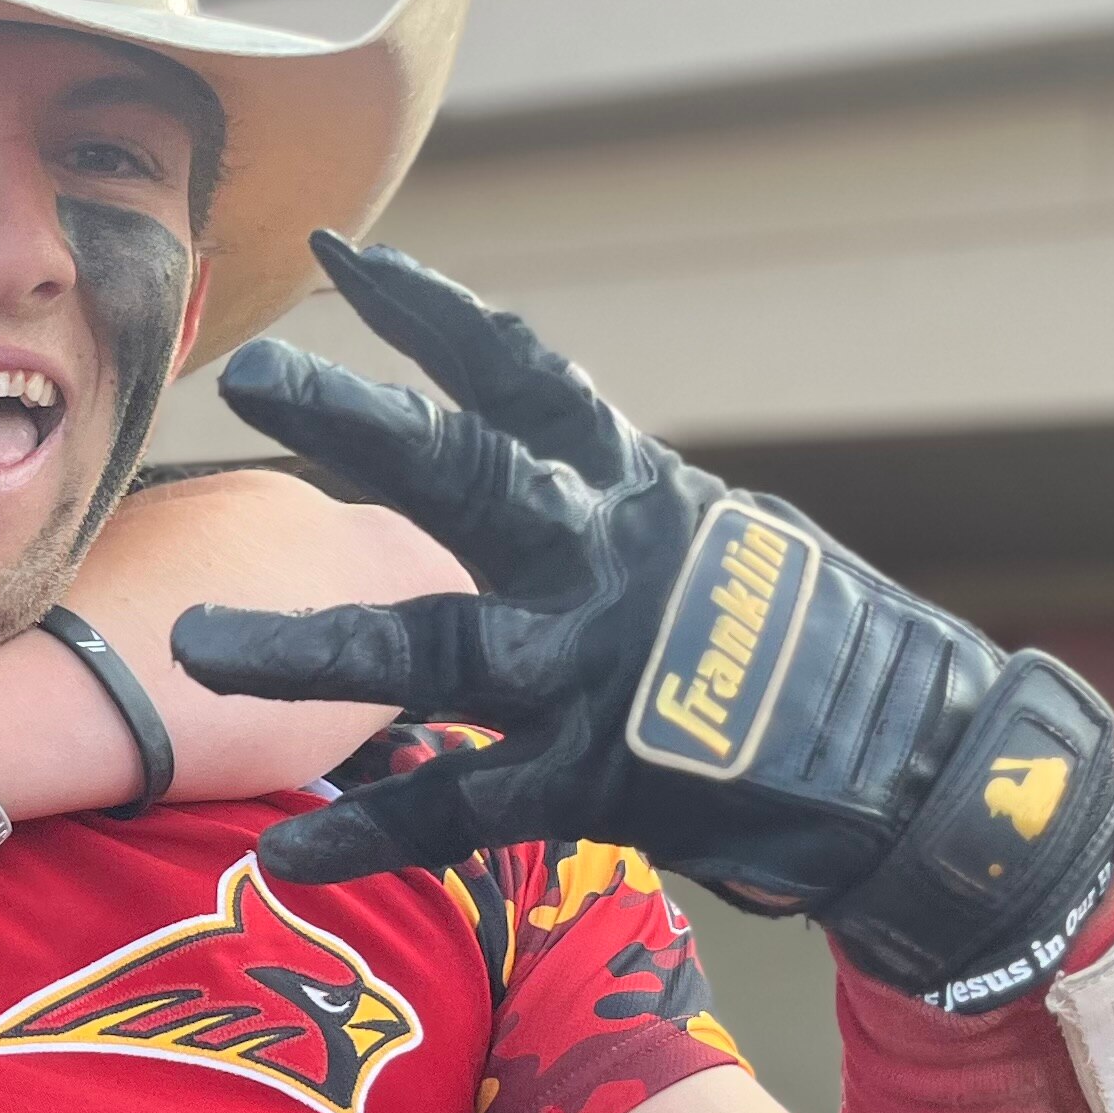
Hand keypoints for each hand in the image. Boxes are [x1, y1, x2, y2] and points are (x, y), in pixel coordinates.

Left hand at [171, 235, 1113, 1010]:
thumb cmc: (804, 653)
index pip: (526, 376)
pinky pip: (457, 812)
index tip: (343, 256)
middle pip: (465, 474)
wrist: (921, 775)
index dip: (435, 313)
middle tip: (255, 376)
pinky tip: (287, 857)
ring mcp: (595, 673)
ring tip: (192, 643)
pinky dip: (370, 835)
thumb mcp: (705, 544)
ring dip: (303, 649)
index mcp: (634, 492)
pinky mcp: (596, 783)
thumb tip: (523, 469)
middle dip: (358, 421)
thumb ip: (601, 513)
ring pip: (429, 650)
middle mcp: (607, 562)